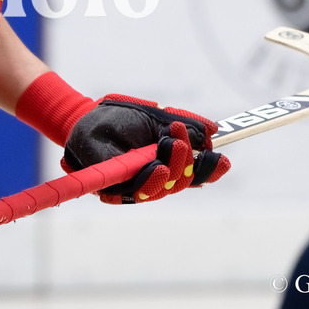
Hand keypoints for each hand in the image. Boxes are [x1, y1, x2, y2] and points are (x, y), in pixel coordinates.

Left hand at [62, 94, 229, 203]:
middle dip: (186, 162)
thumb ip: (183, 123)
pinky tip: (155, 167)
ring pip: (160, 190)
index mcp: (167, 163)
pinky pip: (132, 193)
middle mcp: (153, 179)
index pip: (193, 174)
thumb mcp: (155, 115)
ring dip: (169, 171)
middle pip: (180, 183)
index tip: (223, 159)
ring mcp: (133, 186)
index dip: (210, 170)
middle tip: (180, 138)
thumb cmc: (120, 117)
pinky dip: (147, 181)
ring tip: (169, 150)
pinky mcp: (112, 189)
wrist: (85, 116)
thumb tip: (214, 131)